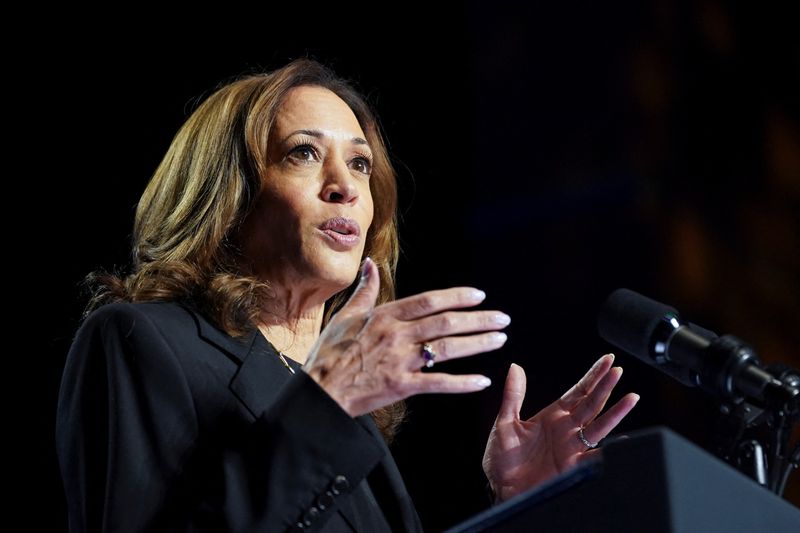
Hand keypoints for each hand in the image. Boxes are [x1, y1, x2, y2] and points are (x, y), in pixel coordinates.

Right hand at [303, 257, 509, 416]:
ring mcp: (400, 361)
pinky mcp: (402, 386)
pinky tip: (482, 381)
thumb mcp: (346, 316)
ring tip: (500, 339)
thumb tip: (370, 263)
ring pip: (447, 349)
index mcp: (385, 316)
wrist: (321, 391)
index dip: (456, 297)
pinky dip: (461, 383)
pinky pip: (438, 383)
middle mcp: (396, 335)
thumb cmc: (330, 352)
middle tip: (503, 318)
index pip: (428, 301)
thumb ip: (365, 290)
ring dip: (477, 343)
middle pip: (445, 323)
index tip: (479, 295)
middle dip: (478, 319)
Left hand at [482, 355, 638, 502]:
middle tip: (618, 370)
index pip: (579, 391)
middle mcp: (567, 429)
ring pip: (600, 426)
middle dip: (606, 387)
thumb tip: (515, 367)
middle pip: (592, 404)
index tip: (608, 360)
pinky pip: (596, 457)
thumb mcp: (506, 423)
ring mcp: (573, 447)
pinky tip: (624, 441)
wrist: (503, 489)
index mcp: (553, 416)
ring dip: (616, 412)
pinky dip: (611, 451)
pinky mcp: (574, 467)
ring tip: (631, 398)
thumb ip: (513, 396)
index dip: (594, 376)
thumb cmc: (502, 458)